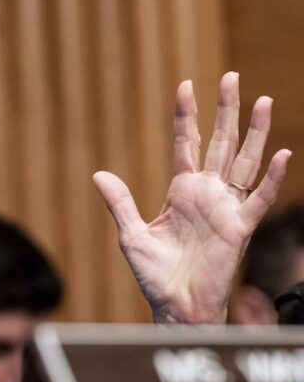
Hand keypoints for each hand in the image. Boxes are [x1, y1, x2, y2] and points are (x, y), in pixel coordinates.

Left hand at [93, 73, 291, 323]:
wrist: (174, 305)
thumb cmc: (154, 274)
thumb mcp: (131, 235)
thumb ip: (120, 203)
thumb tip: (99, 174)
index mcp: (181, 191)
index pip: (186, 143)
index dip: (186, 115)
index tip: (185, 85)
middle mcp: (207, 193)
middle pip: (220, 142)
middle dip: (225, 110)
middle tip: (231, 77)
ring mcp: (226, 207)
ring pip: (244, 161)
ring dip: (255, 132)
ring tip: (263, 100)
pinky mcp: (239, 228)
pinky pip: (259, 199)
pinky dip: (271, 178)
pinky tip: (282, 154)